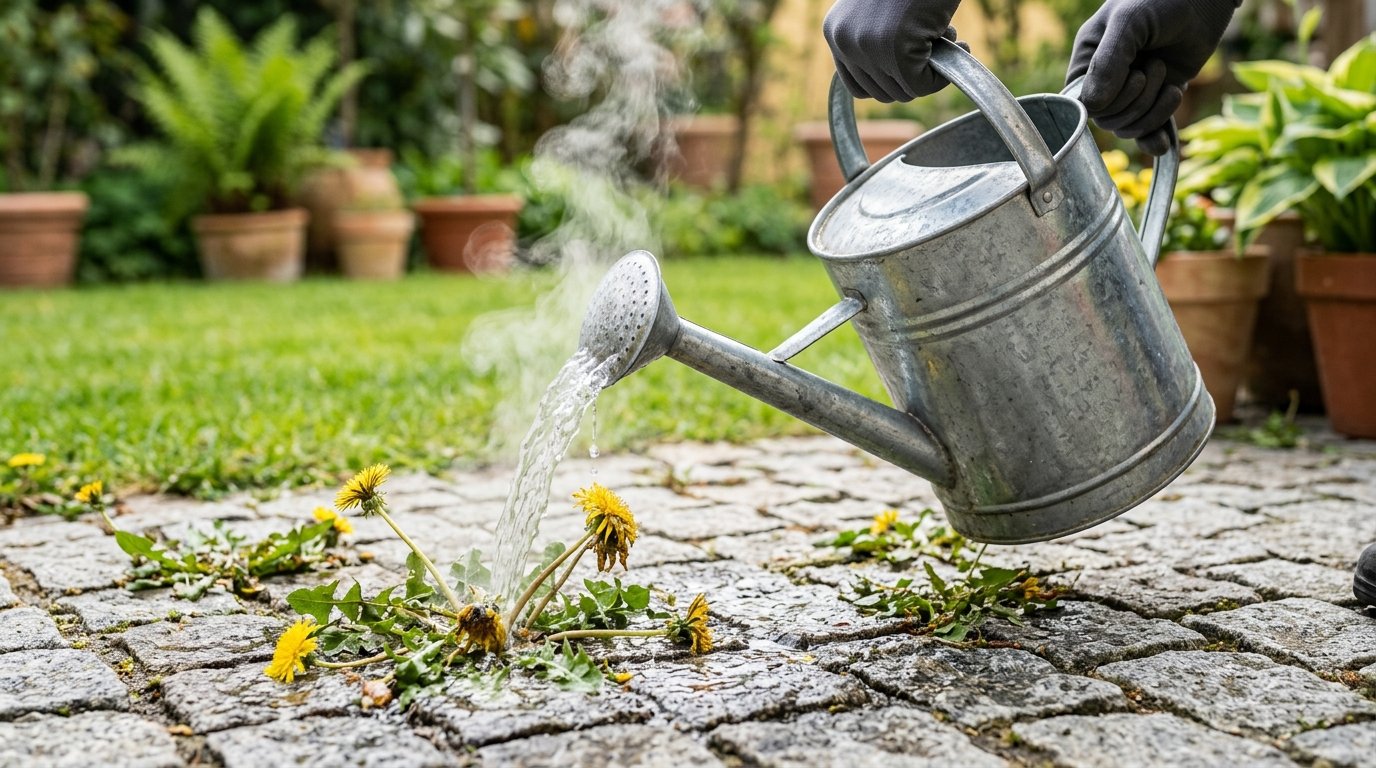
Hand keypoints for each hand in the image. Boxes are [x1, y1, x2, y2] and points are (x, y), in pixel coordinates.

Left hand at [824, 0, 964, 101]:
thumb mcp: (879, 12)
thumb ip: (876, 41)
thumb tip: (899, 80)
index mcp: (835, 32)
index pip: (858, 86)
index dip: (892, 80)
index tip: (915, 62)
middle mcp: (844, 41)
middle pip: (882, 93)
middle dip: (914, 76)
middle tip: (935, 46)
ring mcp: (867, 47)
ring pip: (903, 92)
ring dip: (931, 71)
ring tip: (945, 36)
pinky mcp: (894, 49)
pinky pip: (922, 85)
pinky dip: (944, 73)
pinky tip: (959, 44)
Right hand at [1067, 0, 1239, 154]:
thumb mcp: (1129, 23)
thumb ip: (1108, 61)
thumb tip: (1091, 106)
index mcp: (1088, 59)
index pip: (1082, 102)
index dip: (1106, 101)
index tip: (1134, 75)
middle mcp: (1105, 79)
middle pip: (1107, 119)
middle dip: (1136, 101)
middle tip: (1156, 66)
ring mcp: (1131, 91)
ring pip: (1127, 127)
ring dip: (1153, 111)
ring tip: (1171, 82)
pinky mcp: (1155, 98)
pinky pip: (1147, 130)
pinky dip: (1156, 136)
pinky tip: (1164, 142)